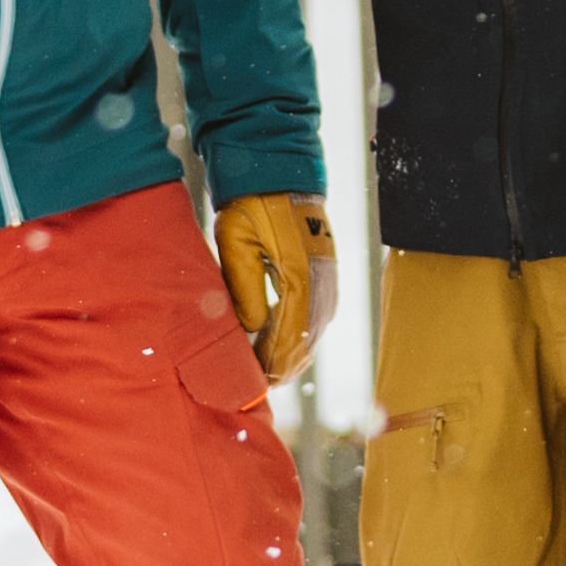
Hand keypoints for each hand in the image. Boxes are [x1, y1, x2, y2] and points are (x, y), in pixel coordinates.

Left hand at [214, 192, 331, 383]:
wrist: (282, 178)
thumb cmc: (253, 207)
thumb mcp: (237, 242)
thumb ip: (245, 287)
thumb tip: (253, 329)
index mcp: (299, 276)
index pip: (287, 337)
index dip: (270, 364)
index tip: (252, 382)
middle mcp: (321, 284)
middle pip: (304, 342)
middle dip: (280, 368)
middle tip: (255, 388)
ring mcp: (328, 282)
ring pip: (313, 335)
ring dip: (291, 356)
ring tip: (266, 374)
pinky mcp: (326, 278)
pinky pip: (316, 321)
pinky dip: (300, 339)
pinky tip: (281, 347)